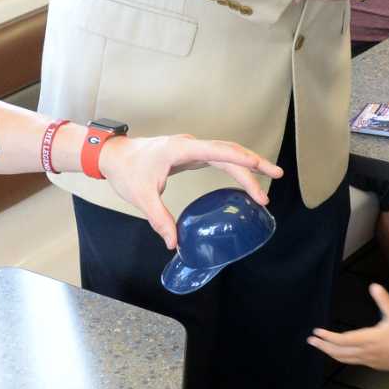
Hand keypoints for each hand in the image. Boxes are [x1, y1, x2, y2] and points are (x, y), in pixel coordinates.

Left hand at [96, 133, 281, 248]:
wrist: (113, 155)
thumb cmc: (125, 171)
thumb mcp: (141, 197)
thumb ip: (159, 219)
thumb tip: (174, 243)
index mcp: (181, 150)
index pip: (219, 151)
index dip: (243, 160)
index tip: (262, 168)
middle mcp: (190, 146)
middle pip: (229, 151)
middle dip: (254, 164)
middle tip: (276, 178)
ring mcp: (191, 149)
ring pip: (226, 153)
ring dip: (247, 165)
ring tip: (267, 182)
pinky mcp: (189, 155)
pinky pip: (218, 157)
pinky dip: (234, 166)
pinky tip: (244, 178)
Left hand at [307, 283, 388, 372]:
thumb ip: (384, 300)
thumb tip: (373, 285)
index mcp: (369, 339)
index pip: (342, 339)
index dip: (327, 336)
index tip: (316, 331)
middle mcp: (365, 352)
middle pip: (338, 352)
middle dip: (322, 346)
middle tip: (311, 340)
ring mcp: (368, 360)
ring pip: (343, 358)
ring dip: (329, 352)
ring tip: (320, 346)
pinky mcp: (372, 364)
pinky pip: (351, 361)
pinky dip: (341, 356)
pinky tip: (338, 352)